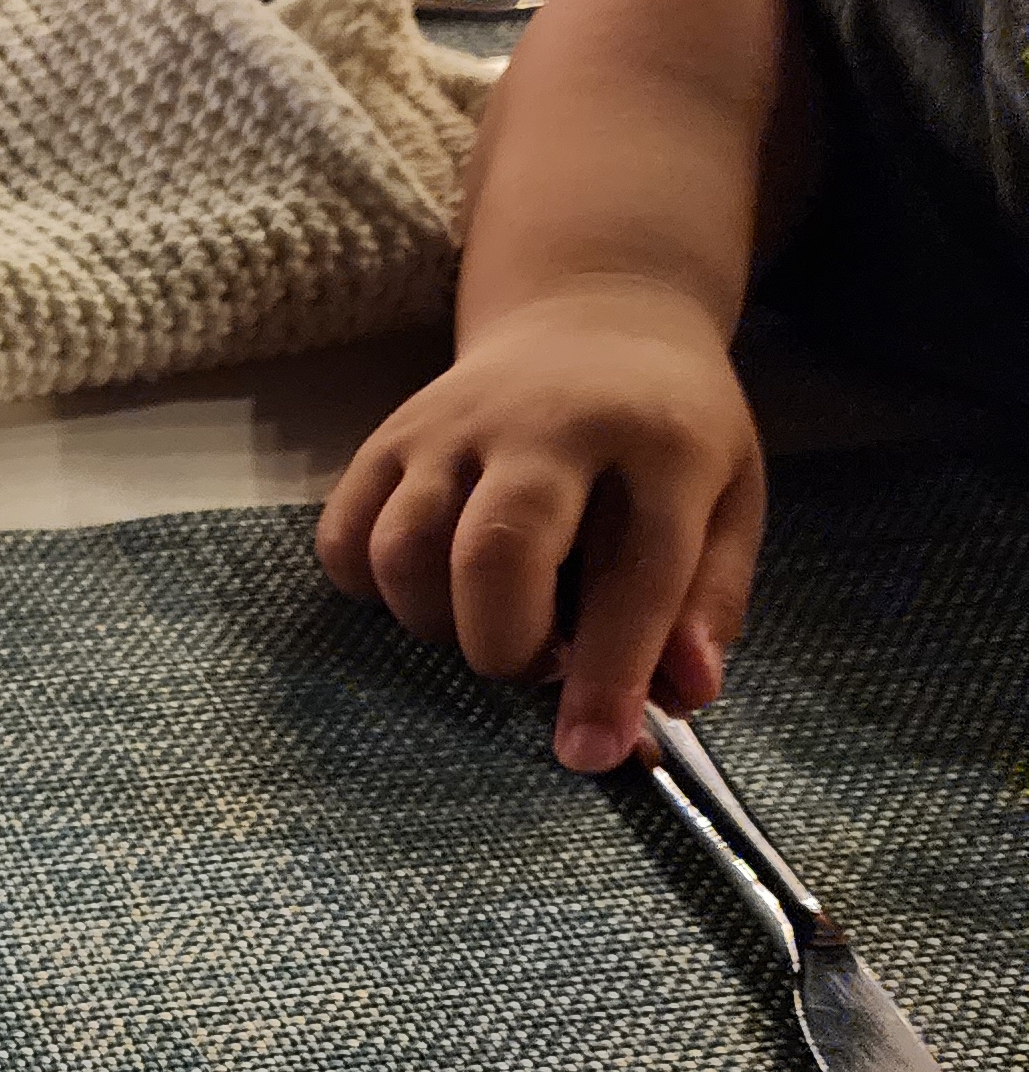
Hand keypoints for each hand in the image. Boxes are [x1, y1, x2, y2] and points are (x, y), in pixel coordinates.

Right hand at [315, 277, 762, 773]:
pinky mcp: (386, 437)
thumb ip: (708, 599)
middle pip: (495, 551)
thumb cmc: (665, 434)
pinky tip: (430, 586)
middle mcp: (546, 424)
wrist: (588, 317)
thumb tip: (681, 695)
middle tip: (534, 664)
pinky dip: (373, 590)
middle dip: (505, 645)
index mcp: (660, 443)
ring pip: (402, 551)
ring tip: (487, 618)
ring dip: (437, 623)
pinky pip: (345, 539)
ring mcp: (452, 426)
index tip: (591, 754)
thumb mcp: (728, 499)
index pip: (637, 575)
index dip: (610, 676)